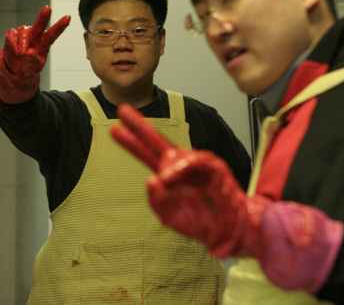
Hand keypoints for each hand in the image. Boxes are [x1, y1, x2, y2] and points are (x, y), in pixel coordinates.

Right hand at [0, 6, 69, 102]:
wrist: (16, 68)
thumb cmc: (29, 66)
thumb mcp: (34, 67)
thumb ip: (34, 61)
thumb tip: (30, 53)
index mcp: (44, 43)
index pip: (53, 34)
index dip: (60, 26)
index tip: (68, 17)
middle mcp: (35, 35)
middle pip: (39, 25)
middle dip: (43, 17)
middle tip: (48, 9)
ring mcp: (24, 32)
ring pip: (23, 34)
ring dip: (22, 46)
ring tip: (21, 54)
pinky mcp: (12, 33)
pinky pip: (12, 35)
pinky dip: (12, 44)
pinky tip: (15, 50)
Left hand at [111, 102, 254, 257]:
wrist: (230, 233)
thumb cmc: (203, 223)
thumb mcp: (170, 217)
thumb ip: (157, 201)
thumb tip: (151, 179)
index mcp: (168, 177)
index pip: (146, 154)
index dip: (131, 143)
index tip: (113, 130)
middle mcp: (180, 167)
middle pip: (157, 141)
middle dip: (140, 126)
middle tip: (122, 111)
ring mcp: (196, 166)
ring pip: (177, 152)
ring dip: (168, 162)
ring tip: (166, 178)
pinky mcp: (215, 168)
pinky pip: (197, 161)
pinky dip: (183, 167)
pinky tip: (173, 176)